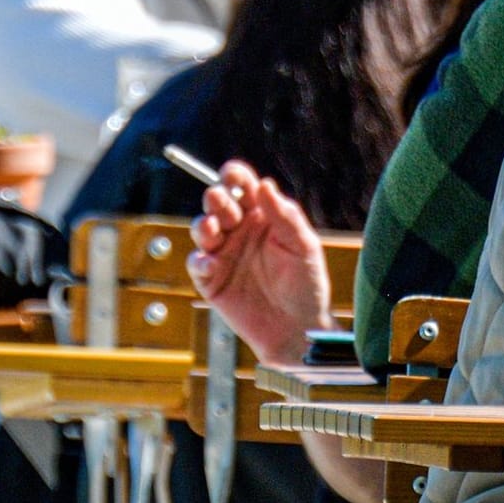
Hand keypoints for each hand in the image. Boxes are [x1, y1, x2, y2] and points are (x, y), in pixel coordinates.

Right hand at [188, 160, 332, 364]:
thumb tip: (265, 184)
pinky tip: (209, 262)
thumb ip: (285, 216)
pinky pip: (196, 263)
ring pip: (202, 229)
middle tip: (220, 202)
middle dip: (215, 199)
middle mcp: (240, 231)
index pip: (243, 188)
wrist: (298, 329)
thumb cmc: (306, 285)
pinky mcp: (211, 279)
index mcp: (263, 216)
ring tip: (211, 230)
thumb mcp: (303, 247)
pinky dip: (198, 259)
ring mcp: (224, 254)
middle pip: (218, 204)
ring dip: (203, 225)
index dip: (234, 176)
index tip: (231, 173)